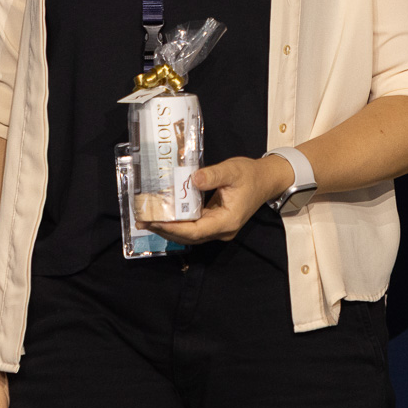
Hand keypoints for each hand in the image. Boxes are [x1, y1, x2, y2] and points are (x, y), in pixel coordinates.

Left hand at [147, 154, 294, 244]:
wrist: (265, 180)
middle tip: (142, 221)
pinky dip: (178, 224)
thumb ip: (213, 175)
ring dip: (169, 229)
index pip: (196, 231)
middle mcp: (222, 230)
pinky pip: (194, 228)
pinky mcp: (215, 223)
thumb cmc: (249, 175)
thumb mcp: (232, 170)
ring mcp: (219, 229)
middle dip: (165, 230)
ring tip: (147, 220)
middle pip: (190, 237)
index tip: (155, 221)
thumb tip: (192, 179)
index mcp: (227, 221)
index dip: (174, 228)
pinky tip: (163, 216)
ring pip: (190, 235)